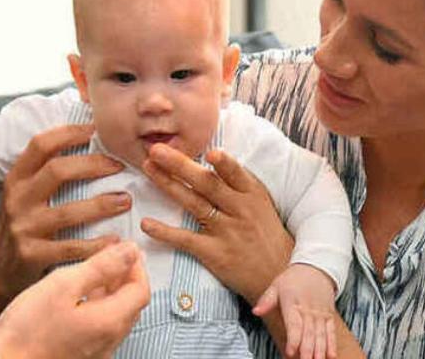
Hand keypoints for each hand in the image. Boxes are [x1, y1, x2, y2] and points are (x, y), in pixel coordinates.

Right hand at [0, 124, 132, 318]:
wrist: (2, 270)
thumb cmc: (26, 224)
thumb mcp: (27, 194)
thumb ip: (48, 171)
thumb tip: (90, 138)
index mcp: (17, 178)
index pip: (41, 145)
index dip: (69, 133)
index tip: (97, 130)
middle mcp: (17, 199)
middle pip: (57, 171)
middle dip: (93, 165)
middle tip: (119, 165)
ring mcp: (23, 228)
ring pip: (67, 211)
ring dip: (101, 205)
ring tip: (125, 201)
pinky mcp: (31, 255)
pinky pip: (70, 248)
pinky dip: (96, 245)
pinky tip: (115, 240)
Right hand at [0, 241, 149, 358]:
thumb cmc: (28, 327)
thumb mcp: (63, 285)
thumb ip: (100, 266)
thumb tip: (129, 251)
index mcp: (109, 322)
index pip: (141, 290)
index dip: (136, 266)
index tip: (125, 248)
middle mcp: (109, 342)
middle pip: (132, 305)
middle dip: (126, 277)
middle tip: (112, 256)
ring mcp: (97, 353)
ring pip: (117, 316)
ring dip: (112, 292)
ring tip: (95, 272)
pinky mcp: (83, 357)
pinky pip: (102, 328)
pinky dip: (99, 307)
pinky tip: (80, 297)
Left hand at [139, 143, 293, 304]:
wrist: (278, 274)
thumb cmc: (265, 232)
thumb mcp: (260, 202)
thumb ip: (237, 182)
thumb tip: (209, 154)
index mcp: (252, 193)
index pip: (236, 174)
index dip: (224, 164)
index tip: (210, 152)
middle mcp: (240, 210)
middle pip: (207, 184)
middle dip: (180, 165)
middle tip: (156, 150)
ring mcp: (227, 232)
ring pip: (193, 204)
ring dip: (168, 185)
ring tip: (148, 169)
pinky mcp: (215, 253)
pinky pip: (186, 240)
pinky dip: (165, 232)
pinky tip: (146, 223)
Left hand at [253, 264, 337, 358]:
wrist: (315, 268)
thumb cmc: (292, 279)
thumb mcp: (276, 286)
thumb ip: (266, 301)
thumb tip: (255, 311)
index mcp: (293, 303)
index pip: (294, 324)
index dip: (293, 339)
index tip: (290, 352)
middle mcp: (308, 310)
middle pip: (308, 332)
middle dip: (307, 350)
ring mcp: (320, 313)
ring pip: (320, 334)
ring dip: (319, 350)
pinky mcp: (328, 315)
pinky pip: (330, 331)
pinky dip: (331, 344)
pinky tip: (331, 356)